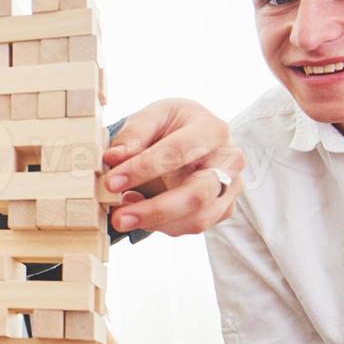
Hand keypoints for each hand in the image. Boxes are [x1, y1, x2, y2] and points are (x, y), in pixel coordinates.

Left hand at [101, 99, 243, 235]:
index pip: (179, 152)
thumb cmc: (172, 125)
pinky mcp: (222, 209)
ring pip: (197, 218)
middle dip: (155, 210)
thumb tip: (113, 158)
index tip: (112, 182)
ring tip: (123, 215)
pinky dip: (162, 225)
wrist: (194, 136)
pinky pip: (192, 226)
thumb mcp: (151, 117)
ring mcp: (231, 188)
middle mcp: (229, 161)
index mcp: (212, 130)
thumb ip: (133, 135)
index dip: (143, 169)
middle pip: (196, 194)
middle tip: (119, 218)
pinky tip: (140, 213)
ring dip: (156, 223)